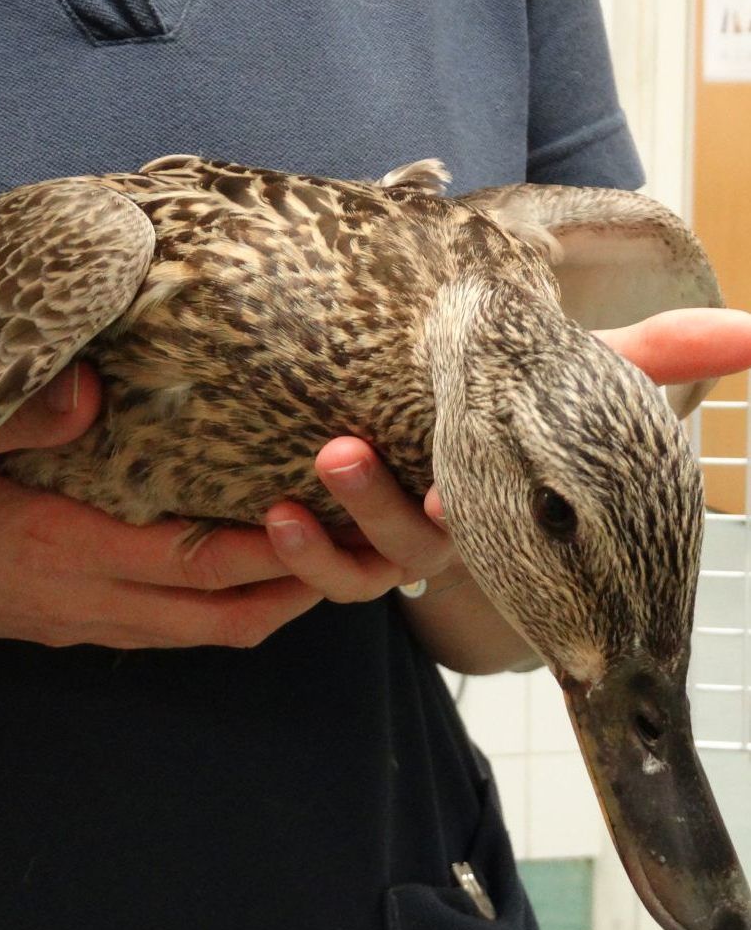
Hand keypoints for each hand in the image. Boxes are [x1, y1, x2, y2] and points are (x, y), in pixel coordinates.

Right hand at [0, 364, 321, 648]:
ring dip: (261, 605)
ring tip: (312, 559)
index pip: (198, 562)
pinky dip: (212, 605)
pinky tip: (229, 566)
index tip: (329, 518)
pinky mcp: (64, 623)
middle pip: (219, 617)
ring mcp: (77, 622)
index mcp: (65, 550)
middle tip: (351, 550)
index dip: (273, 550)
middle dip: (295, 591)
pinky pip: (163, 627)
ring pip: (197, 633)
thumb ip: (20, 420)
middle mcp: (85, 600)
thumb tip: (93, 387)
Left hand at [268, 305, 750, 618]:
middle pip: (413, 544)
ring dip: (321, 539)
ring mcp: (390, 547)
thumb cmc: (525, 406)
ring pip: (360, 566)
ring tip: (299, 468)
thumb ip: (656, 355)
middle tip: (343, 452)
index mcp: (505, 505)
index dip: (464, 511)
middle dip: (378, 511)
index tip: (450, 498)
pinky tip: (274, 510)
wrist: (442, 408)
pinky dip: (294, 553)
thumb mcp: (584, 377)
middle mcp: (450, 535)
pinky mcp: (339, 547)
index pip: (494, 524)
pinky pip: (316, 574)